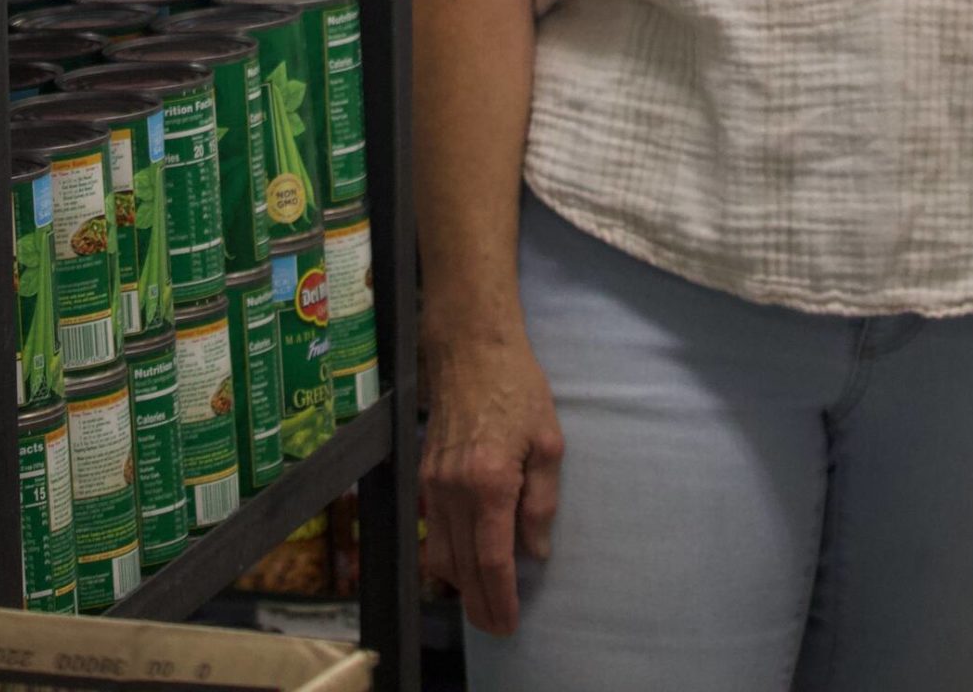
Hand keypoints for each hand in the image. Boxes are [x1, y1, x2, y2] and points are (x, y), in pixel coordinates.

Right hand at [420, 329, 564, 636]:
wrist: (470, 347)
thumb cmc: (518, 387)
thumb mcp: (549, 442)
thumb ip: (542, 502)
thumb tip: (534, 552)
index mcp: (490, 482)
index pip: (492, 560)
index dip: (500, 598)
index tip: (509, 623)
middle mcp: (454, 489)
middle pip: (460, 568)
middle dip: (479, 604)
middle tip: (498, 626)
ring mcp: (433, 481)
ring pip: (439, 553)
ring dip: (459, 585)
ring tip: (482, 602)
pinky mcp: (423, 472)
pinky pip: (432, 528)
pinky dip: (444, 555)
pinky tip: (462, 562)